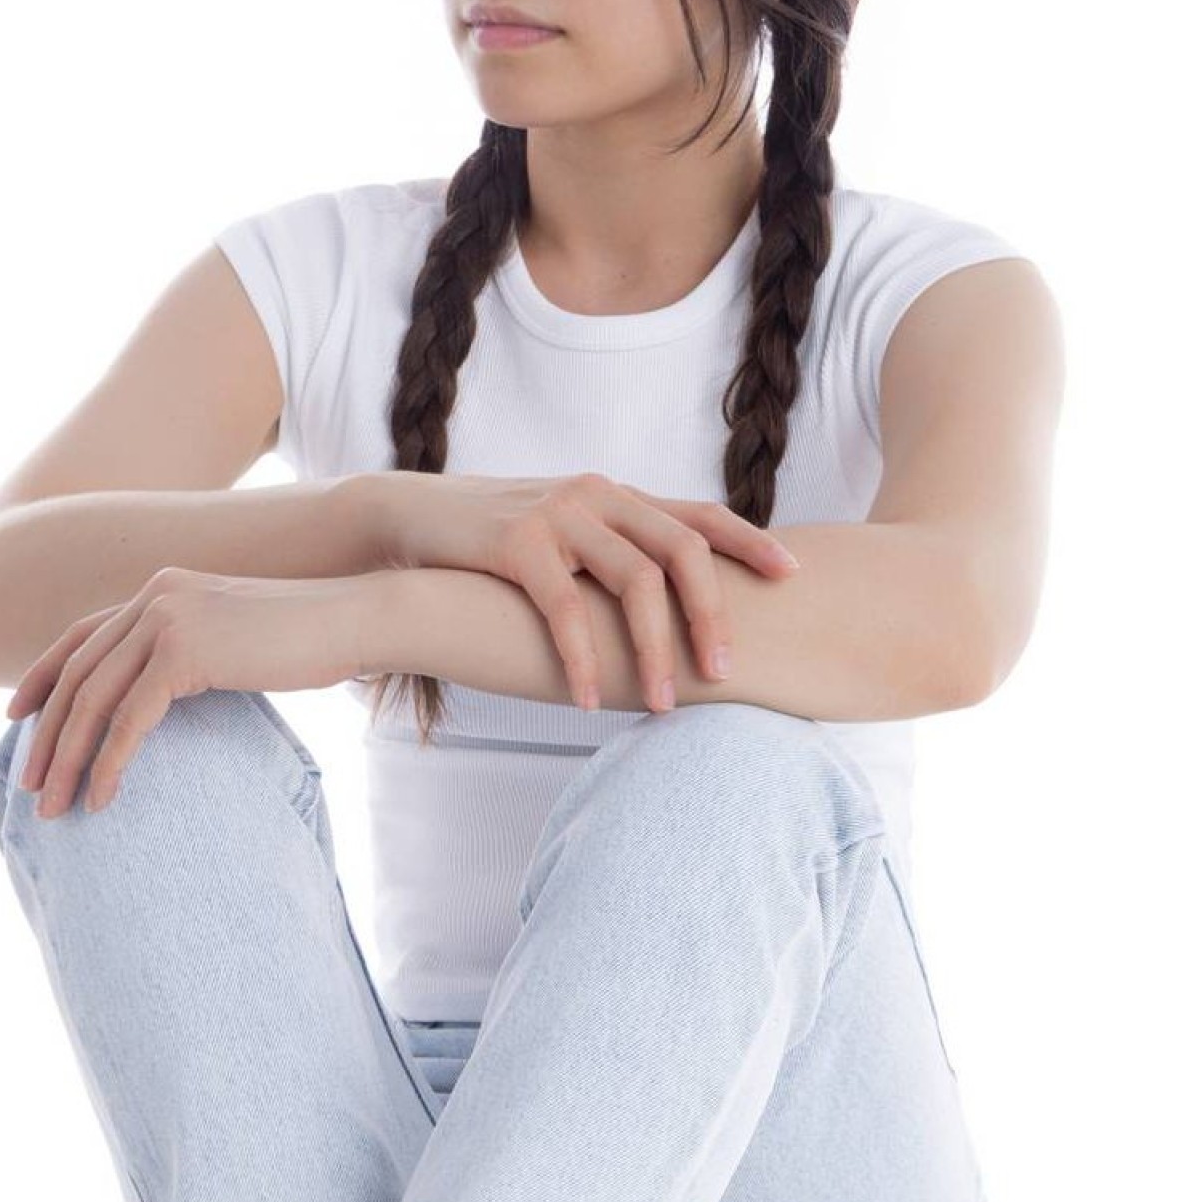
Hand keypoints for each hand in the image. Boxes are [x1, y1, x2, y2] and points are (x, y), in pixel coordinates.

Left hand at [6, 568, 364, 817]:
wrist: (355, 620)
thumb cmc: (310, 641)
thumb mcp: (238, 642)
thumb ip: (196, 655)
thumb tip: (173, 691)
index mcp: (161, 591)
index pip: (80, 636)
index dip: (41, 677)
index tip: (17, 716)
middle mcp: (154, 597)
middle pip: (77, 673)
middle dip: (46, 735)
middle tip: (30, 785)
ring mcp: (167, 619)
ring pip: (93, 699)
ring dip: (67, 759)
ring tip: (57, 808)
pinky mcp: (186, 651)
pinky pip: (130, 719)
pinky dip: (109, 763)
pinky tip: (102, 798)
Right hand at [372, 470, 800, 712]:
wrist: (408, 522)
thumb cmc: (492, 548)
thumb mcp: (565, 541)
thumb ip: (612, 559)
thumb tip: (667, 613)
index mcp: (617, 497)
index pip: (699, 515)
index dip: (750, 542)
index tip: (793, 575)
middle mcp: (597, 495)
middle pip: (681, 548)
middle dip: (710, 613)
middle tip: (724, 673)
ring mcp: (557, 514)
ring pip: (632, 580)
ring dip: (652, 650)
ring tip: (660, 706)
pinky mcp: (514, 543)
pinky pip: (564, 608)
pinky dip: (582, 658)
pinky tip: (589, 702)